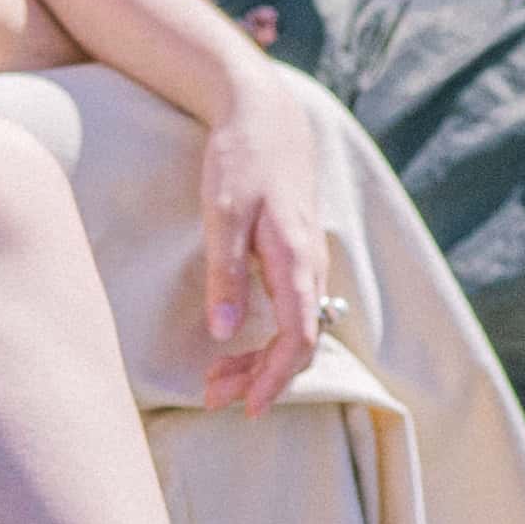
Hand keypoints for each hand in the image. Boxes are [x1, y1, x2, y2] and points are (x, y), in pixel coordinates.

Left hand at [187, 60, 334, 412]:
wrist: (266, 114)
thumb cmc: (241, 159)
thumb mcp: (223, 213)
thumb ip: (226, 272)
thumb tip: (223, 333)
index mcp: (297, 261)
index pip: (298, 340)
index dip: (275, 380)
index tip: (248, 409)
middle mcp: (312, 268)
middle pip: (298, 344)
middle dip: (260, 378)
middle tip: (213, 398)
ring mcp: (309, 262)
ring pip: (295, 329)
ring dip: (260, 360)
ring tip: (216, 378)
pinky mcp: (299, 256)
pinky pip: (292, 311)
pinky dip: (266, 335)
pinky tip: (237, 341)